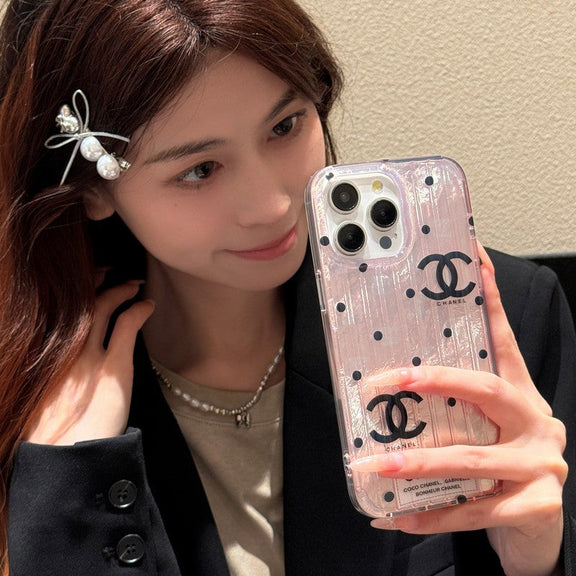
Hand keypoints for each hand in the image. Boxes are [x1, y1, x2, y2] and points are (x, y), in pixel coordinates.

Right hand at [24, 281, 154, 444]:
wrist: (62, 462)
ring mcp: (86, 357)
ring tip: (133, 284)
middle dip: (96, 282)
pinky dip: (138, 310)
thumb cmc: (51, 437)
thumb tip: (61, 360)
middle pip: (78, 303)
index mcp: (42, 357)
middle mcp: (59, 350)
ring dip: (120, 290)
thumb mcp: (40, 398)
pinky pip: (126, 326)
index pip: (58, 312)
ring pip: (102, 307)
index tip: (85, 283)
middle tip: (110, 272)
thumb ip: (51, 373)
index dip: (72, 293)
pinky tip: (147, 305)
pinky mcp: (112, 368)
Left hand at [361, 246, 566, 575]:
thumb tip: (391, 380)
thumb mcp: (481, 424)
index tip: (473, 255)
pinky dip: (429, 514)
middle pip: (484, 389)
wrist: (538, 524)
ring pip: (471, 457)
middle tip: (385, 379)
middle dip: (432, 381)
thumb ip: (450, 406)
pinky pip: (471, 510)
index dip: (489, 296)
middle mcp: (535, 420)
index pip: (503, 337)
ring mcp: (541, 464)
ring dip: (416, 462)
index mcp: (519, 392)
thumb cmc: (500, 460)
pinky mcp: (536, 506)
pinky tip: (393, 514)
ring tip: (375, 463)